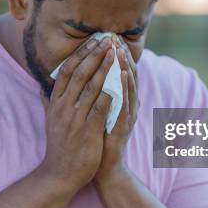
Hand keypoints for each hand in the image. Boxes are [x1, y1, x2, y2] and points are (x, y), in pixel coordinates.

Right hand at [39, 36, 113, 190]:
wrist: (60, 174)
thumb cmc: (58, 147)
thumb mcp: (49, 121)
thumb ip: (47, 102)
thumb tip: (41, 87)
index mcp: (55, 103)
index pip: (65, 72)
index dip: (79, 55)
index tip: (91, 42)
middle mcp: (63, 108)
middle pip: (79, 74)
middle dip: (94, 55)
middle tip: (106, 40)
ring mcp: (75, 119)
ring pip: (91, 87)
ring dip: (104, 68)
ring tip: (115, 53)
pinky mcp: (88, 131)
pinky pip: (100, 107)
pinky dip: (110, 92)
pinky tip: (120, 80)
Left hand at [95, 36, 138, 182]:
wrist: (102, 169)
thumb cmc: (97, 140)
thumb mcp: (94, 114)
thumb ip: (91, 97)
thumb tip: (78, 80)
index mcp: (118, 102)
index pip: (118, 74)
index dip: (114, 56)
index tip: (107, 38)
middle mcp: (126, 107)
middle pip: (127, 76)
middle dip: (121, 57)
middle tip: (115, 38)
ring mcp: (126, 116)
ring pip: (128, 87)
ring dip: (125, 68)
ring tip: (120, 50)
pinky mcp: (124, 126)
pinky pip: (126, 103)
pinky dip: (126, 88)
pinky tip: (124, 75)